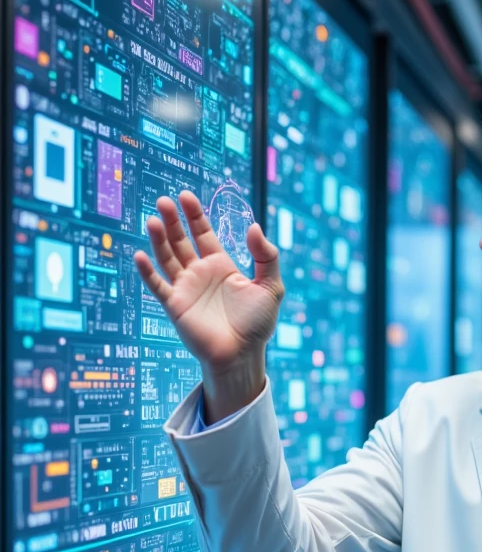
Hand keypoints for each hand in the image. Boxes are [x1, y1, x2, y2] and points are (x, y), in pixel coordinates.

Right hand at [133, 190, 282, 375]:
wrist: (242, 355)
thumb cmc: (257, 324)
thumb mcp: (270, 287)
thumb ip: (266, 256)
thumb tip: (255, 227)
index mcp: (221, 265)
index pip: (203, 233)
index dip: (194, 214)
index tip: (185, 196)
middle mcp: (200, 273)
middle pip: (181, 240)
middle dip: (172, 221)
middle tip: (164, 201)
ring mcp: (185, 288)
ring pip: (167, 258)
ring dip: (159, 239)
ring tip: (153, 220)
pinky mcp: (175, 306)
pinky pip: (157, 285)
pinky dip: (147, 272)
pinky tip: (140, 255)